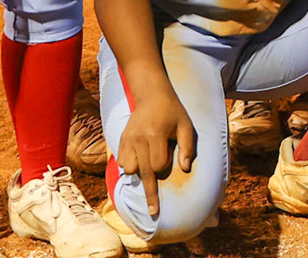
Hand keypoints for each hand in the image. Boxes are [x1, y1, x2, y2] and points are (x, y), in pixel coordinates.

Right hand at [114, 84, 194, 220]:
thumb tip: (185, 169)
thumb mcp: (186, 126)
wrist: (151, 95)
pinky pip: (122, 163)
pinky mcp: (120, 141)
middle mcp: (138, 139)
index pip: (158, 164)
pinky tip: (140, 158)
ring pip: (130, 170)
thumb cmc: (173, 112)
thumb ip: (187, 148)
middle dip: (149, 194)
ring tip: (148, 161)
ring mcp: (127, 140)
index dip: (164, 167)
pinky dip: (130, 166)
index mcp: (155, 134)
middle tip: (153, 212)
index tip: (169, 163)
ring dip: (140, 172)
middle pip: (143, 172)